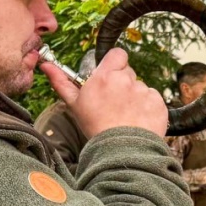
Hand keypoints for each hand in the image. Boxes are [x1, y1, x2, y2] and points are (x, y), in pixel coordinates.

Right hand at [42, 48, 167, 138]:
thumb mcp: (75, 104)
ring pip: (141, 88)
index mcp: (106, 76)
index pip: (118, 54)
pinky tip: (139, 121)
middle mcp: (127, 80)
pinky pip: (154, 100)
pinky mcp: (159, 103)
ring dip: (136, 98)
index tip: (112, 75)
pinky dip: (149, 108)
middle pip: (129, 73)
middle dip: (123, 84)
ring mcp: (145, 92)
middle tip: (115, 104)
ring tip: (126, 116)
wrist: (121, 151)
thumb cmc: (95, 127)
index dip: (115, 64)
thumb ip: (62, 81)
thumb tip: (46, 65)